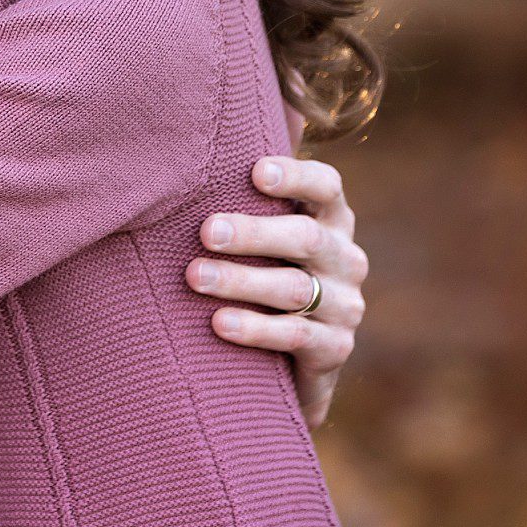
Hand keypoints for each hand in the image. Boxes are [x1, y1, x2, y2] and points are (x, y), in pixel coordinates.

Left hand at [186, 156, 367, 428]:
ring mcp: (345, 305)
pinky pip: (295, 335)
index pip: (326, 187)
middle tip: (206, 232)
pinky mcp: (335, 348)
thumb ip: (242, 203)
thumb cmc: (264, 272)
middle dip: (253, 234)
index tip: (256, 172)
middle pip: (306, 238)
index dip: (296, 177)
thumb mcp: (263, 238)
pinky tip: (219, 323)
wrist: (295, 358)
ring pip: (293, 288)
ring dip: (241, 281)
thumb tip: (180, 169)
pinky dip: (255, 328)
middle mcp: (345, 258)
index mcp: (330, 220)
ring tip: (196, 276)